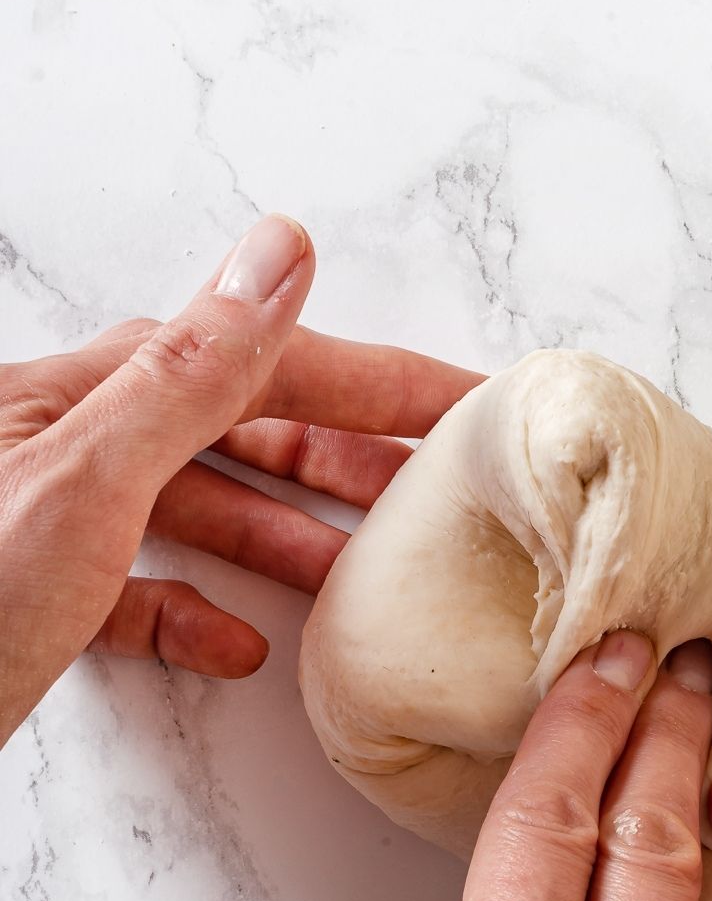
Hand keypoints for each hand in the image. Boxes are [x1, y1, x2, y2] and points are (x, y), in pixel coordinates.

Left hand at [0, 213, 481, 745]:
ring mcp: (50, 523)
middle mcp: (72, 445)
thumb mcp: (82, 485)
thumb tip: (282, 253)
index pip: (272, 368)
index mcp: (90, 399)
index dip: (384, 384)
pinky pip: (134, 594)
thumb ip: (190, 375)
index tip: (478, 402)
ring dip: (284, 536)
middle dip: (349, 458)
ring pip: (194, 511)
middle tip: (444, 486)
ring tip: (363, 568)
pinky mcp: (32, 603)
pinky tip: (238, 647)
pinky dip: (195, 615)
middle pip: (240, 432)